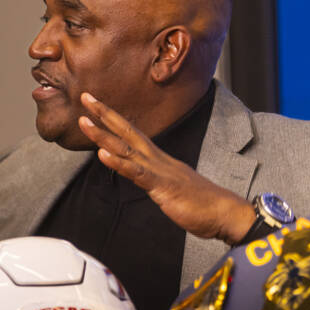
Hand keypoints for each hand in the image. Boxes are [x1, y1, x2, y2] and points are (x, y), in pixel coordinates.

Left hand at [77, 92, 256, 244]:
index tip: (96, 106)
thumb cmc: (202, 204)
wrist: (225, 213)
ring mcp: (160, 171)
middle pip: (127, 132)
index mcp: (159, 160)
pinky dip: (119, 163)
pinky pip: (137, 173)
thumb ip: (157, 180)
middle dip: (105, 114)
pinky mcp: (163, 187)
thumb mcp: (174, 188)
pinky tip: (102, 155)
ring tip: (84, 122)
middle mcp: (158, 160)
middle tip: (85, 96)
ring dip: (103, 135)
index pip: (132, 135)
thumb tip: (146, 177)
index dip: (113, 120)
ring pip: (127, 149)